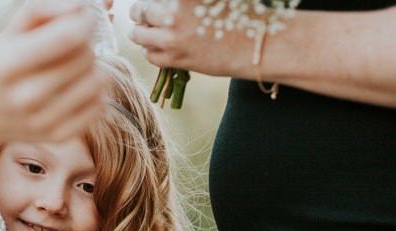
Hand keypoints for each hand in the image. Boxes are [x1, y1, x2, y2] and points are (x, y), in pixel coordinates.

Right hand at [0, 0, 106, 144]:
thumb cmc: (3, 63)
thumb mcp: (12, 31)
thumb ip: (43, 10)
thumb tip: (80, 9)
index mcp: (11, 64)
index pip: (71, 36)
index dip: (86, 22)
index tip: (83, 19)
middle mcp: (27, 96)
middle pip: (86, 57)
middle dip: (84, 45)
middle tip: (69, 48)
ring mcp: (44, 120)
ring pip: (98, 81)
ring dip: (91, 69)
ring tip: (72, 69)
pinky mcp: (59, 136)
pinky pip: (99, 105)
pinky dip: (93, 93)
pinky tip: (74, 89)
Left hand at [127, 0, 252, 76]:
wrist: (257, 44)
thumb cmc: (239, 12)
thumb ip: (182, 1)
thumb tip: (162, 2)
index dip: (152, 0)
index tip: (155, 4)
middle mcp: (173, 12)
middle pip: (138, 11)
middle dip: (141, 12)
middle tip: (145, 15)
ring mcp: (172, 37)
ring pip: (138, 34)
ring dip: (141, 32)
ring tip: (149, 31)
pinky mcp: (175, 59)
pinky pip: (148, 54)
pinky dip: (149, 49)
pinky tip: (157, 46)